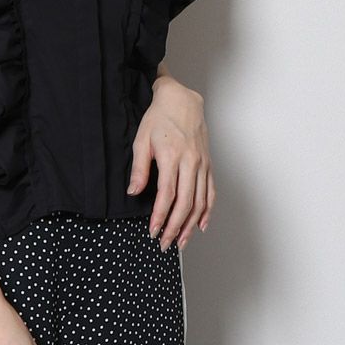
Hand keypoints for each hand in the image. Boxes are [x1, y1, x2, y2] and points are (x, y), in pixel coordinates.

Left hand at [128, 77, 214, 250]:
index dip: (160, 216)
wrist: (182, 101)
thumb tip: (134, 192)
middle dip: (175, 227)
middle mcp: (191, 163)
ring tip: (182, 242)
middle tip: (165, 244)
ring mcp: (203, 164)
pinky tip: (201, 225)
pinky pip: (211, 192)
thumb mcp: (142, 140)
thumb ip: (139, 168)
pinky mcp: (208, 165)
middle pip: (186, 203)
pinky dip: (207, 211)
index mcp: (172, 157)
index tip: (153, 230)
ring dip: (191, 225)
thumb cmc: (159, 118)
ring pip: (200, 201)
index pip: (167, 195)